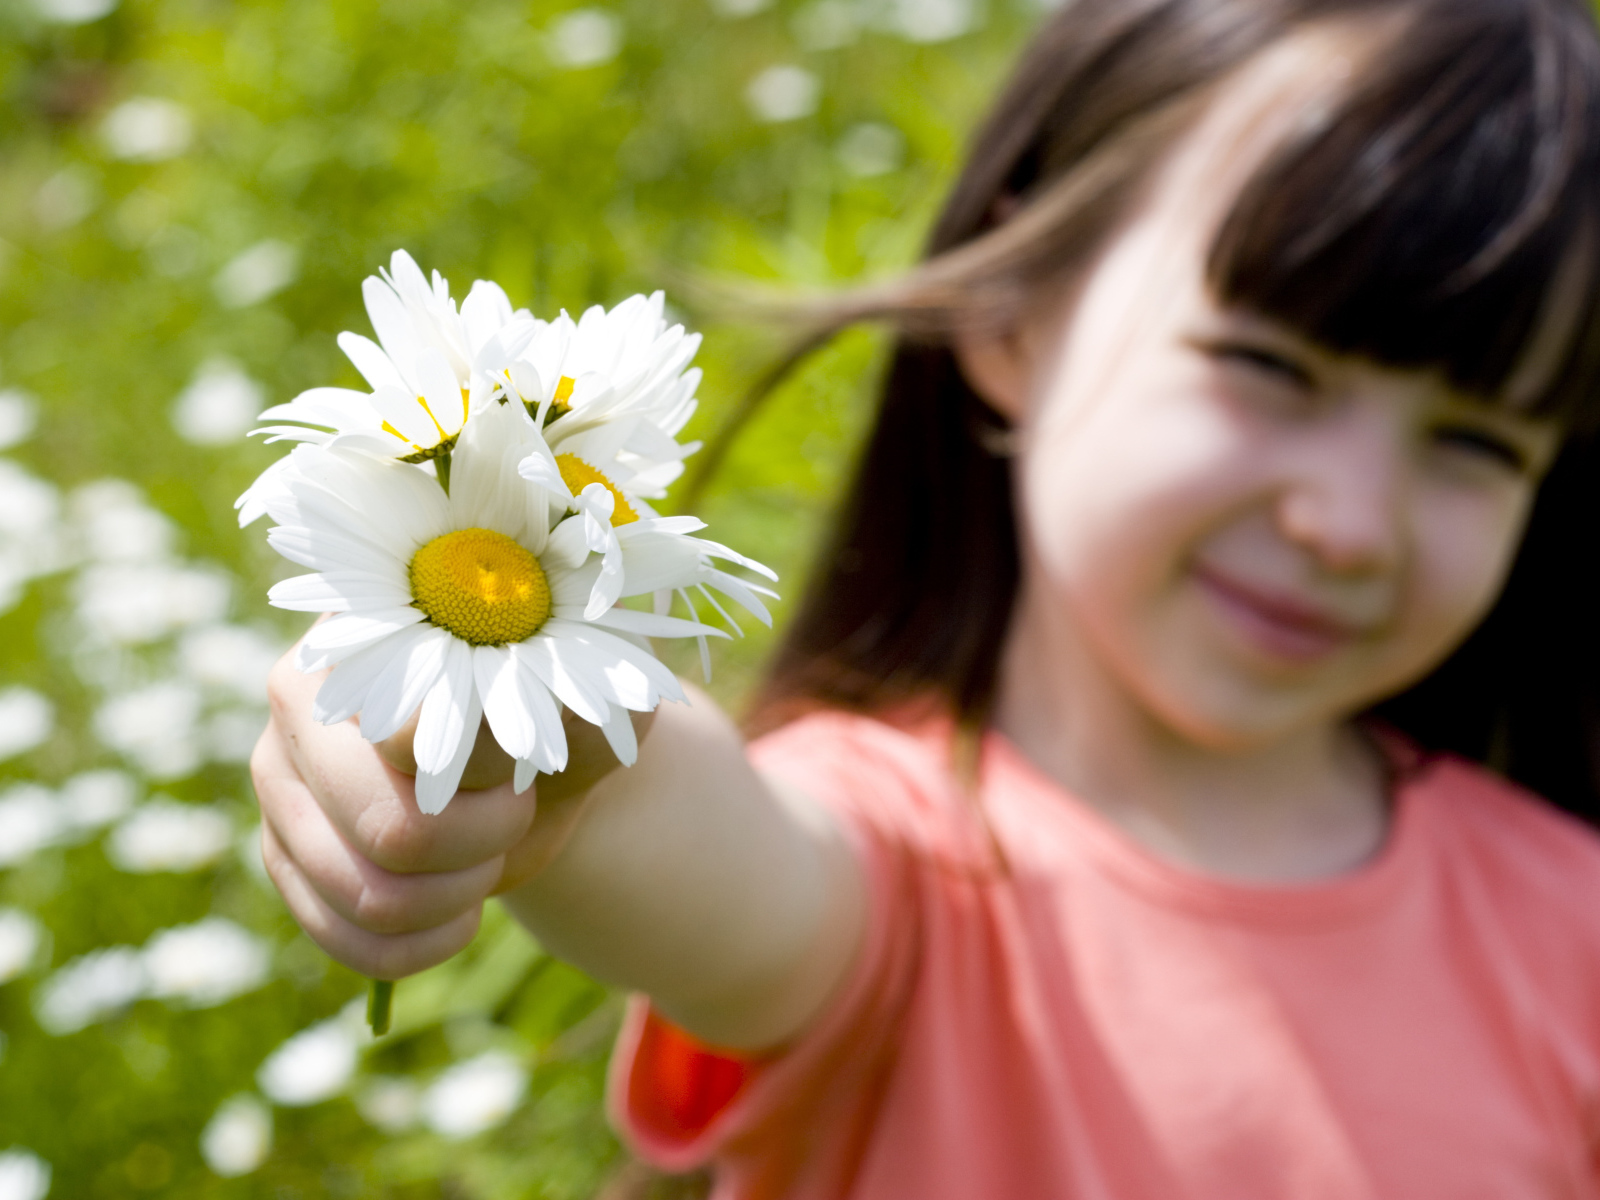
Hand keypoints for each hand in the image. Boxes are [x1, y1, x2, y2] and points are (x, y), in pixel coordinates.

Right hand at [251, 633, 649, 979]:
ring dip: (460, 895)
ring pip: (370, 896)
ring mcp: (279, 783)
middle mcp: (300, 699)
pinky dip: (422, 946)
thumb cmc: (563, 711)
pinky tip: (460, 914)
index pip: (412, 735)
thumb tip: (484, 726)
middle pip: (389, 827)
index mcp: (372, 631)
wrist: (537, 764)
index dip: (491, 773)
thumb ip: (552, 701)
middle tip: (515, 810)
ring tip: (488, 853)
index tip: (528, 761)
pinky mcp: (283, 857)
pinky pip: (346, 941)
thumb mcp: (587, 697)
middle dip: (482, 841)